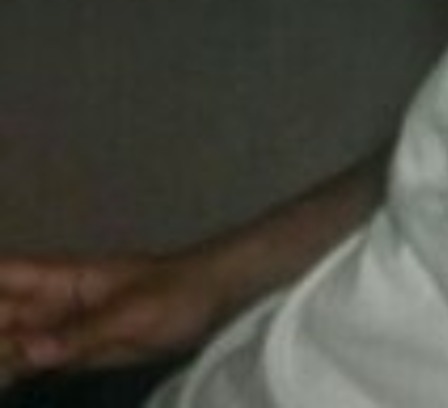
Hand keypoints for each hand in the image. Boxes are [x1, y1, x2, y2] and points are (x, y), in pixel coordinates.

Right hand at [0, 251, 223, 374]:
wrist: (215, 300)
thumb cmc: (177, 293)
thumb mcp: (133, 313)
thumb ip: (82, 333)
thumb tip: (25, 352)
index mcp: (64, 279)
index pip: (6, 274)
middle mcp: (54, 302)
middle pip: (1, 313)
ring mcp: (64, 327)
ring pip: (11, 341)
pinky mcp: (77, 351)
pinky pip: (33, 362)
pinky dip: (12, 373)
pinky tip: (2, 385)